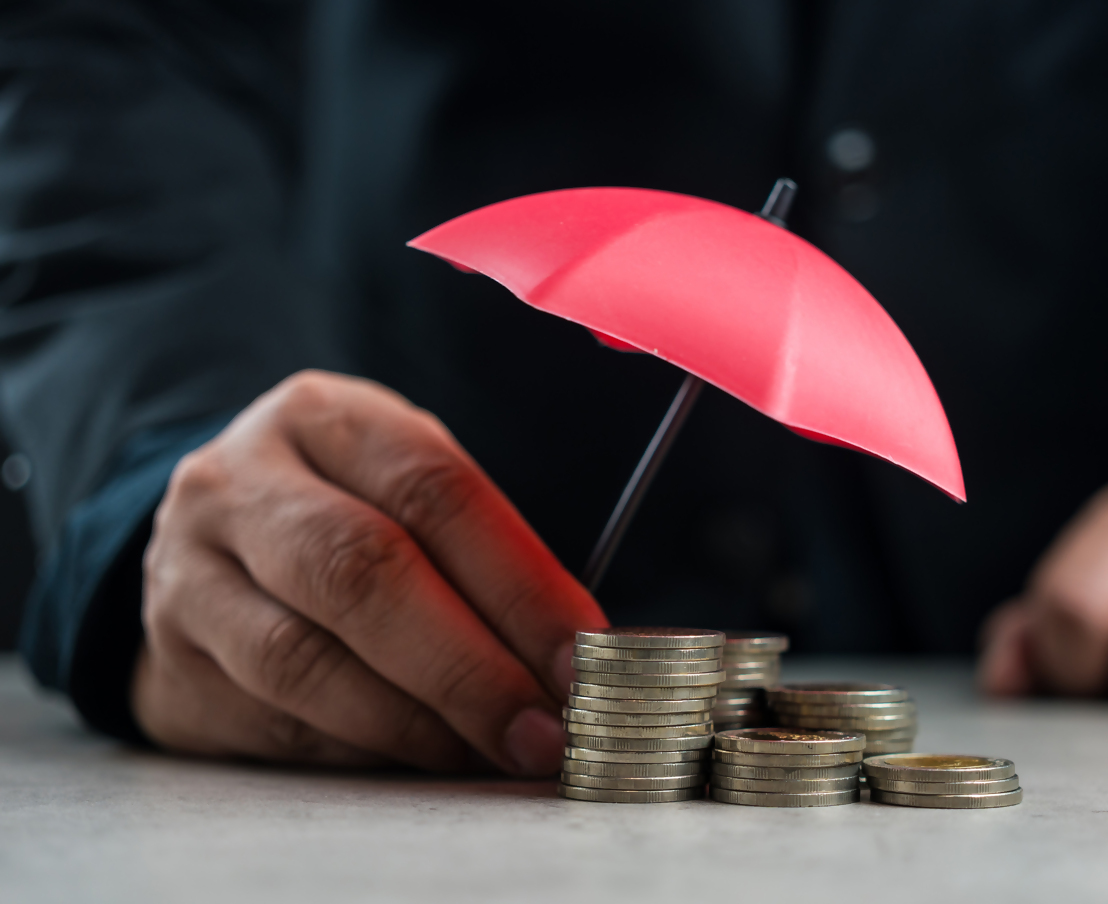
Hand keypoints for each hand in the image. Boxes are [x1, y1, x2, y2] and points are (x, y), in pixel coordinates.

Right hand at [132, 370, 604, 773]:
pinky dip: (364, 748)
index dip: (520, 583)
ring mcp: (188, 572)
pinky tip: (421, 754)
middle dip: (470, 666)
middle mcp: (240, 483)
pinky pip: (278, 721)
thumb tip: (602, 653)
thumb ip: (496, 564)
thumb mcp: (413, 499)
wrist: (211, 547)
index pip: (437, 491)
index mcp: (328, 419)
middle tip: (542, 728)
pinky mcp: (171, 661)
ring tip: (489, 750)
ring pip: (305, 662)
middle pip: (362, 572)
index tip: (583, 657)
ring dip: (418, 723)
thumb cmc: (349, 516)